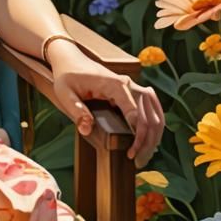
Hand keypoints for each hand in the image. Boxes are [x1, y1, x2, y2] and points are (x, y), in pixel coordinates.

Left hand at [47, 39, 164, 168]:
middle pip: (150, 116)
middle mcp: (128, 85)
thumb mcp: (65, 93)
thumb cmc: (67, 75)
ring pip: (155, 113)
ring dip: (154, 135)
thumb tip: (87, 129)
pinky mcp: (133, 91)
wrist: (70, 58)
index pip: (136, 114)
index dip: (137, 137)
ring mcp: (133, 87)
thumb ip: (77, 110)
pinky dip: (153, 125)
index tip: (130, 154)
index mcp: (115, 85)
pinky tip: (148, 140)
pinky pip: (151, 109)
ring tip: (144, 155)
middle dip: (148, 141)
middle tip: (139, 162)